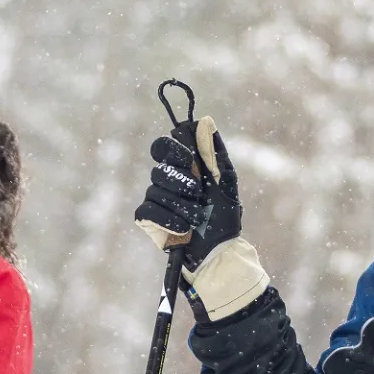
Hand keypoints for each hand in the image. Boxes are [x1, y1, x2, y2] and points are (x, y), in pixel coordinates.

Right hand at [134, 117, 266, 322]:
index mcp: (183, 168)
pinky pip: (147, 210)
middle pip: (159, 168)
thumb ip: (213, 153)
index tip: (188, 159)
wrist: (219, 253)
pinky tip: (184, 228)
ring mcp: (154, 199)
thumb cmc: (224, 218)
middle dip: (182, 181)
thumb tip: (205, 120)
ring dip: (181, 205)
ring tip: (196, 218)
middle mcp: (165, 181)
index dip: (172, 149)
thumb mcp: (225, 182)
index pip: (163, 145)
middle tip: (197, 192)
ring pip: (155, 190)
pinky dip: (168, 219)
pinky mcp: (147, 220)